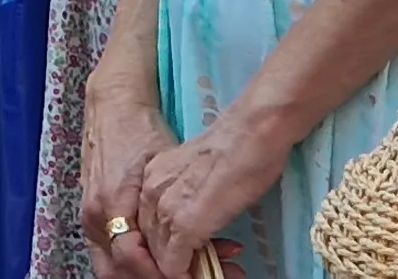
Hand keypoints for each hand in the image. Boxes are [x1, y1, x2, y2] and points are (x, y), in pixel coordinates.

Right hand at [82, 87, 181, 278]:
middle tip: (186, 278)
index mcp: (112, 202)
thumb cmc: (140, 130)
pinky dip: (131, 264)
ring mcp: (89, 217)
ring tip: (178, 273)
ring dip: (141, 275)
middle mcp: (95, 215)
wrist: (112, 106)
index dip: (161, 273)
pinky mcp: (92, 215)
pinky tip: (159, 260)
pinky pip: (107, 254)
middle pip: (115, 272)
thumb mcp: (162, 163)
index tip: (189, 276)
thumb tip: (191, 244)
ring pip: (109, 268)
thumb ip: (168, 208)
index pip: (131, 258)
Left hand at [135, 123, 287, 278]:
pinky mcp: (184, 225)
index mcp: (149, 182)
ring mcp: (164, 211)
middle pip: (150, 248)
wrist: (251, 133)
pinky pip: (174, 266)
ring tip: (221, 271)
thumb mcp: (196, 176)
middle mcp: (149, 196)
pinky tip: (210, 274)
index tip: (192, 258)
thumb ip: (184, 199)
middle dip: (177, 265)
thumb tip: (193, 225)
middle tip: (210, 269)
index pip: (146, 230)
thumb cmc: (236, 149)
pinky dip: (188, 276)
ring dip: (187, 272)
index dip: (165, 251)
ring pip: (160, 261)